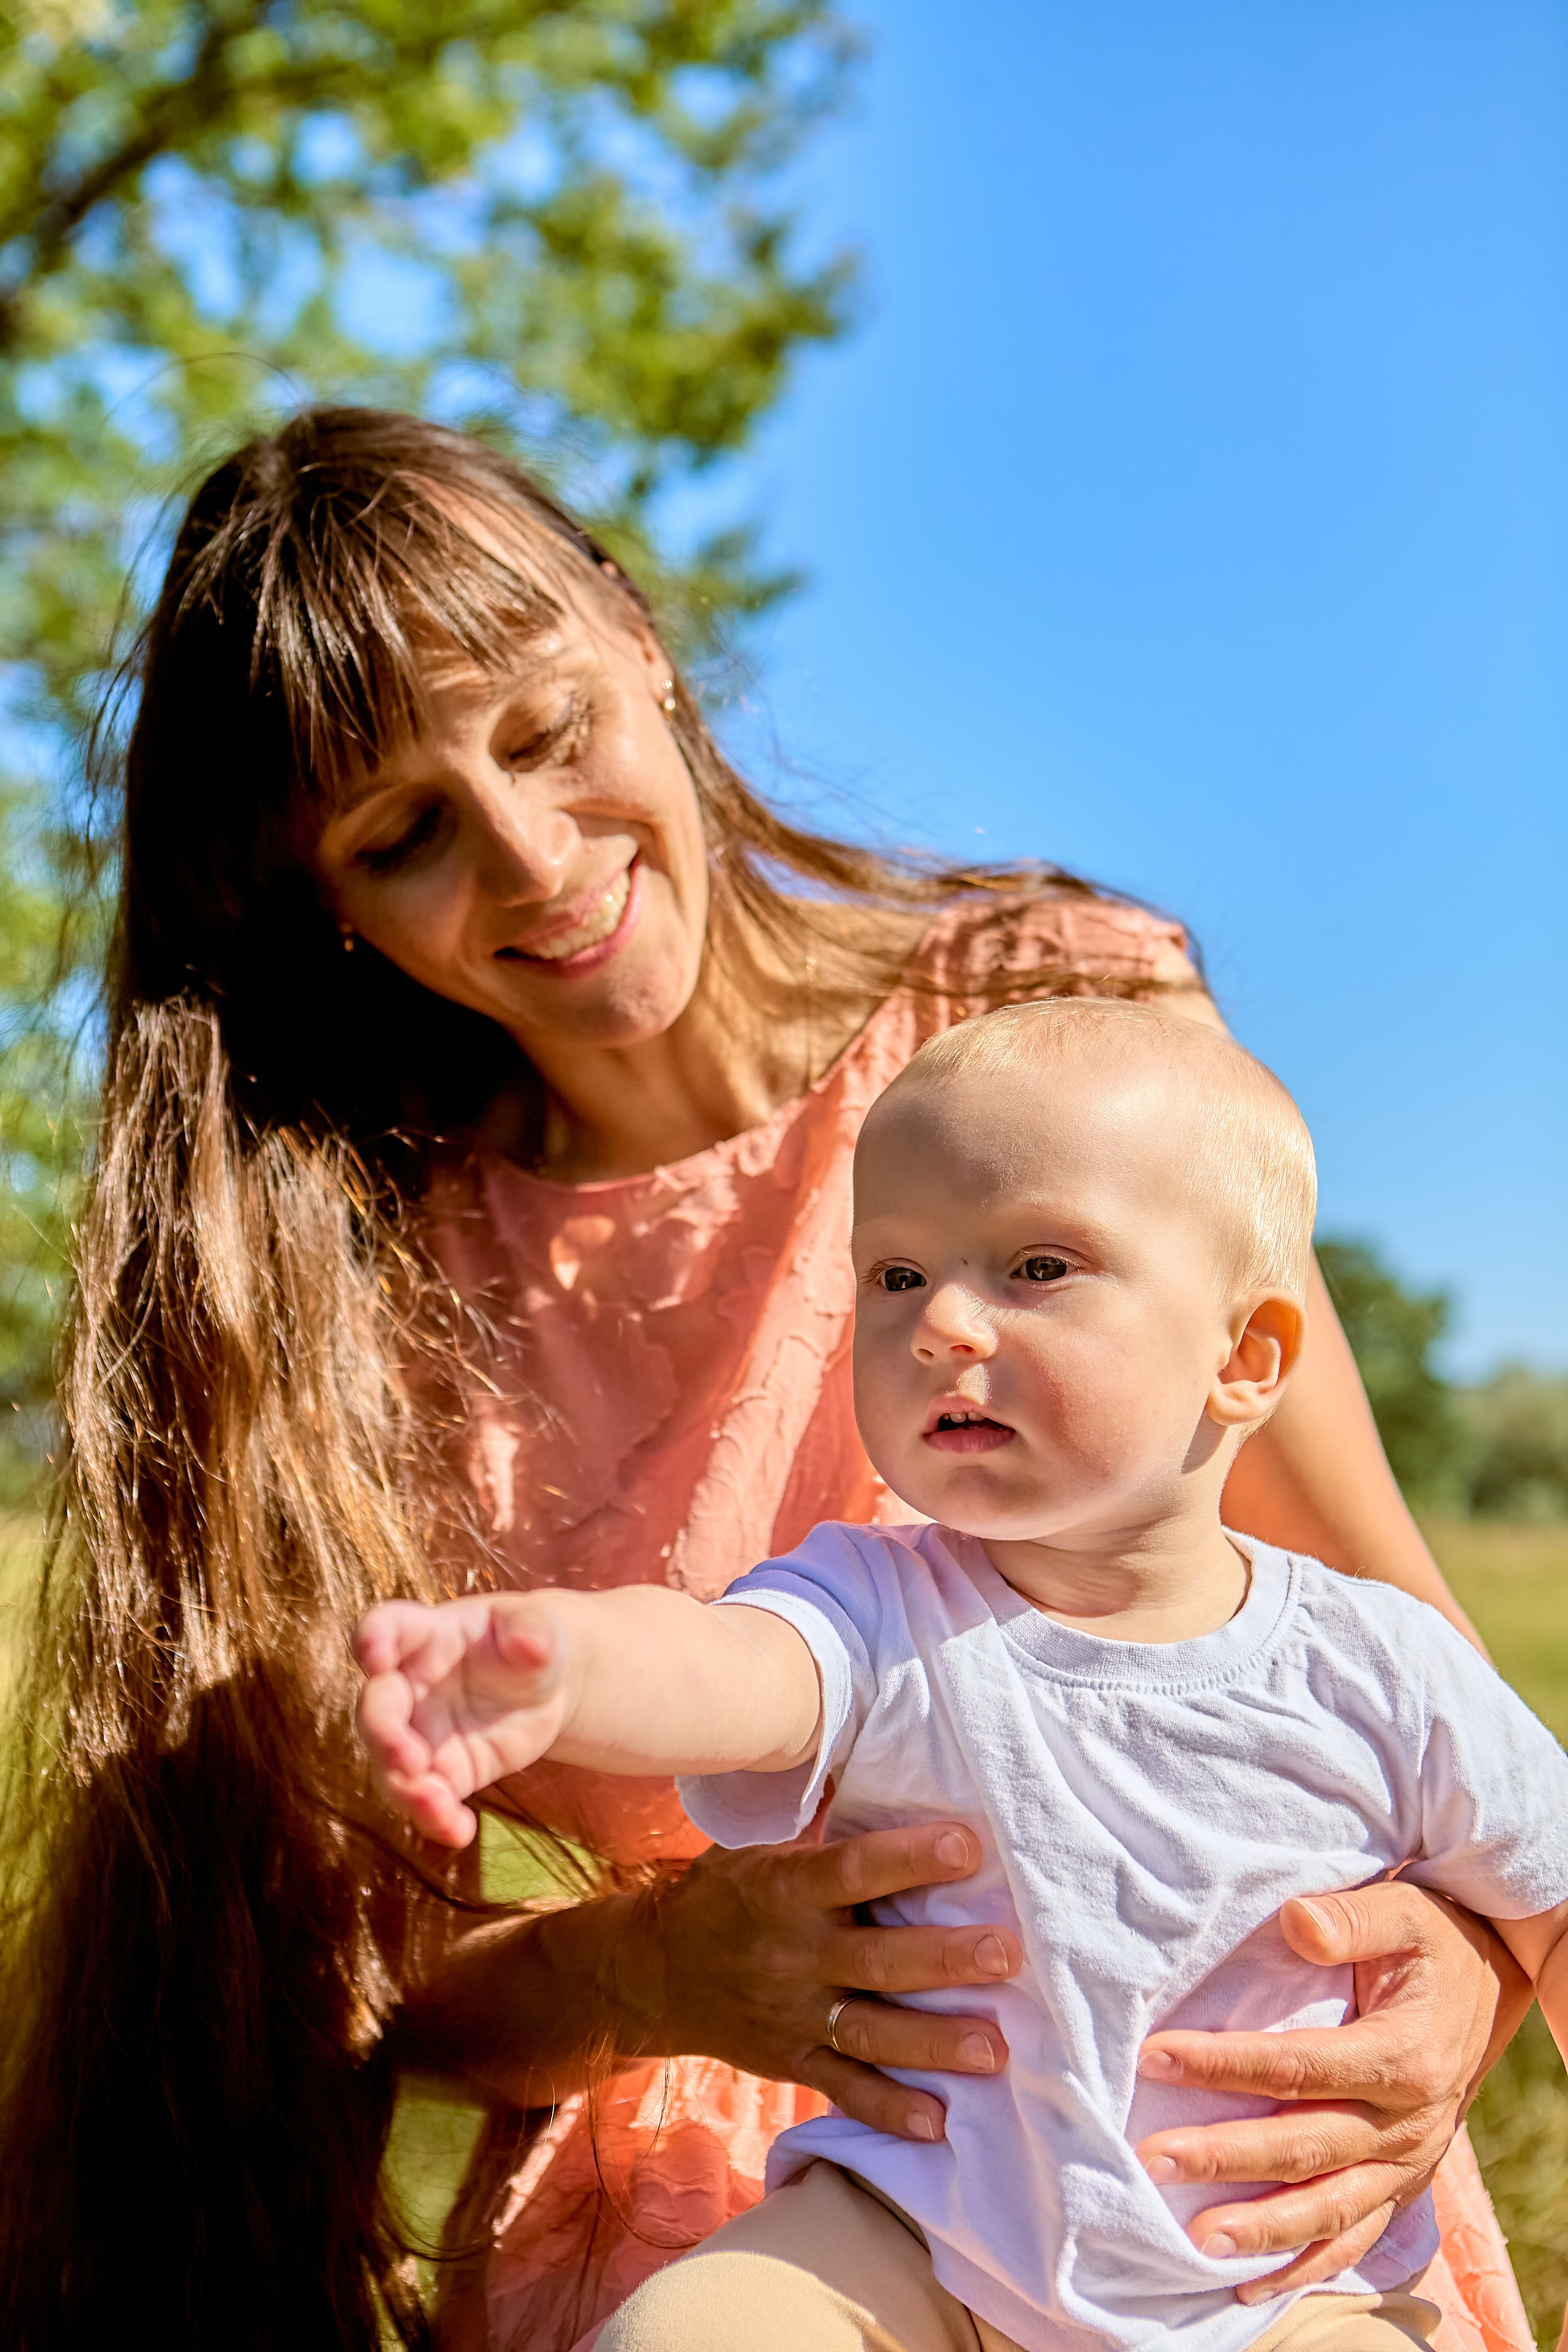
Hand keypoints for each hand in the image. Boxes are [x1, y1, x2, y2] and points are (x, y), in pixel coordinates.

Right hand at [354, 1595, 569, 1847]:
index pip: (385, 1626)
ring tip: (438, 1806)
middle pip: (375, 1708)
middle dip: (383, 1734)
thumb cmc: (532, 1639)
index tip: (374, 1656)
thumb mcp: (539, 1627)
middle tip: (409, 1760)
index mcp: (427, 1634)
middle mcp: (410, 1686)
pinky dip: (437, 1820)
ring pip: (390, 1767)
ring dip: (405, 1790)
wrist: (545, 1687)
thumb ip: (532, 1630)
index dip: (372, 1640)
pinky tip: (461, 1831)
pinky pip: (426, 1801)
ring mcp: (420, 1733)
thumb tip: (532, 1644)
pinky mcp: (443, 1772)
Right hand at [625, 1820, 1024, 2141]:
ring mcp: (792, 2016)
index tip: (968, 1845)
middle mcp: (792, 1955)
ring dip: (933, 2043)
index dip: (908, 1858)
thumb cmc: (724, 1894)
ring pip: (869, 2032)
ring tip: (994, 2048)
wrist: (654, 1971)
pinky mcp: (792, 2062)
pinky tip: (937, 2124)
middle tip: (1005, 1953)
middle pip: (875, 1960)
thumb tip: (872, 1762)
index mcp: (784, 1890)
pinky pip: (842, 2090)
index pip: (852, 1871)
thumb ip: (819, 1827)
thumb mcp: (758, 1847)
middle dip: (943, 1958)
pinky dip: (887, 2111)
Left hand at [1132, 1880, 1531, 2299]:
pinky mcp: (1402, 2182)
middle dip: (1226, 2156)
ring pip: (1329, 2208)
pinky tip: (1251, 2283)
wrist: (1488, 1982)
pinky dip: (1306, 2265)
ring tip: (1195, 2240)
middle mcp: (1408, 2120)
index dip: (1225, 2064)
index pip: (1299, 2065)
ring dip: (1262, 2228)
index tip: (1155, 2057)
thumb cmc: (1432, 1941)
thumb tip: (1294, 1922)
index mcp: (1404, 2055)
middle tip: (1155, 2158)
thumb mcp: (1401, 1912)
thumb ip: (1348, 1919)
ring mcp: (1407, 2160)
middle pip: (1306, 2147)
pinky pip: (1355, 2236)